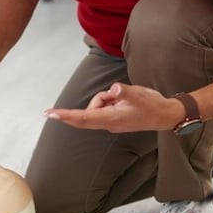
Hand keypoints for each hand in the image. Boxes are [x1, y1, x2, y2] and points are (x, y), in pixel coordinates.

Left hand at [43, 83, 184, 132]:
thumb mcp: (140, 95)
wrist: (165, 116)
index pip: (84, 117)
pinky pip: (101, 108)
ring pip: (94, 108)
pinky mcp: (112, 120)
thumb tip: (114, 88)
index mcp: (111, 118)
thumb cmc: (153, 105)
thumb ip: (126, 91)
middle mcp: (107, 123)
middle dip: (67, 115)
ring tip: (120, 95)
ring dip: (101, 98)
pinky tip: (120, 98)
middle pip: (82, 118)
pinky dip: (105, 101)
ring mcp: (109, 122)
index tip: (52, 115)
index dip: (67, 116)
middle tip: (47, 113)